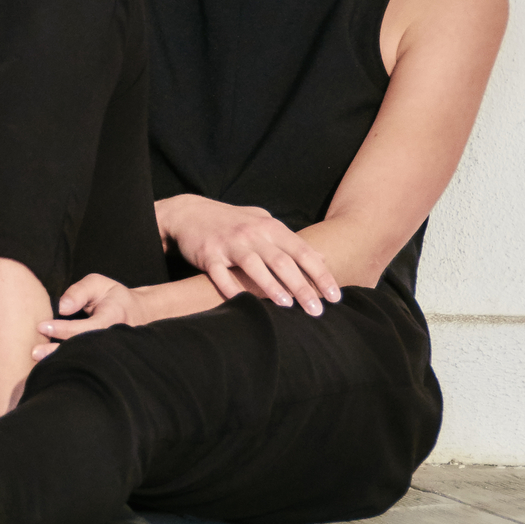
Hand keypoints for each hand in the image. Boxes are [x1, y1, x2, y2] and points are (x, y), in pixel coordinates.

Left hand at [31, 273, 153, 356]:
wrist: (138, 314)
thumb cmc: (113, 297)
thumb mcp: (97, 284)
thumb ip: (79, 292)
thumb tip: (62, 307)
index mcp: (114, 317)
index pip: (87, 328)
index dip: (64, 329)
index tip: (41, 326)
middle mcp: (114, 339)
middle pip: (85, 350)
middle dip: (58, 353)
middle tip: (34, 352)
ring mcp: (112, 353)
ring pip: (86, 361)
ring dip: (62, 362)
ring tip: (37, 361)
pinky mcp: (106, 361)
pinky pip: (87, 364)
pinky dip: (69, 366)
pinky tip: (49, 367)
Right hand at [157, 193, 339, 314]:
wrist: (188, 213)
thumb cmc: (231, 221)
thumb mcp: (263, 222)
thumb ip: (291, 240)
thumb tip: (321, 258)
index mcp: (270, 227)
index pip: (302, 252)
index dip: (320, 274)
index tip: (336, 296)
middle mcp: (252, 234)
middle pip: (282, 262)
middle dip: (302, 287)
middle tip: (317, 310)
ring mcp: (229, 244)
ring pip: (254, 266)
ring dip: (271, 286)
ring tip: (287, 305)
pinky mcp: (208, 255)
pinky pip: (220, 274)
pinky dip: (231, 288)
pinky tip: (243, 302)